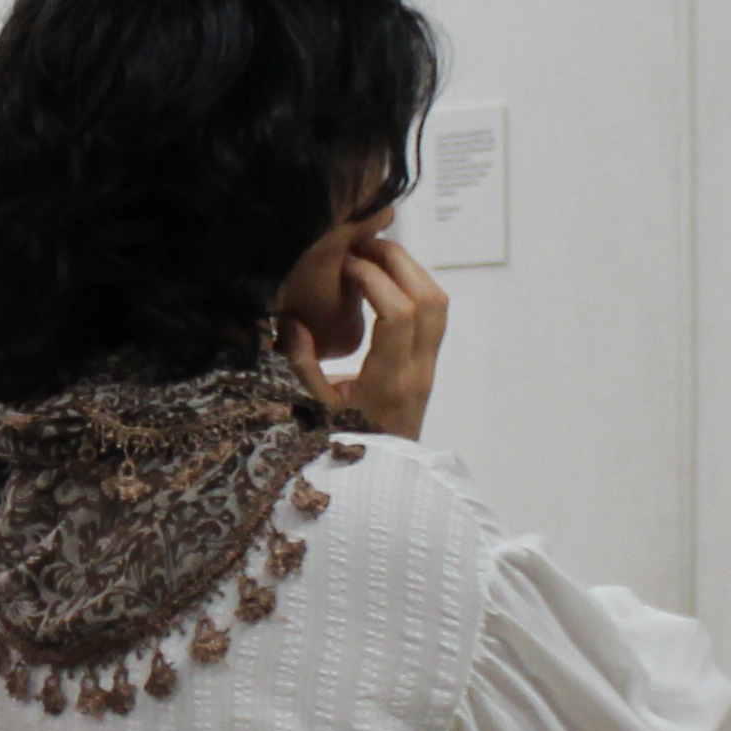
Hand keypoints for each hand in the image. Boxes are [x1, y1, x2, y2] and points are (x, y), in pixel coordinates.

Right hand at [280, 230, 448, 439]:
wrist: (377, 482)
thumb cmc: (339, 447)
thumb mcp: (310, 410)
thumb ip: (300, 363)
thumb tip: (292, 320)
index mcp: (390, 382)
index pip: (398, 314)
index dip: (374, 279)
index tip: (344, 267)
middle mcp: (417, 372)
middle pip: (429, 299)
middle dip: (398, 263)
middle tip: (361, 248)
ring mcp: (428, 368)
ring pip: (438, 304)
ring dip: (410, 272)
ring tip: (372, 258)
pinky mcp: (428, 365)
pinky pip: (434, 315)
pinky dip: (413, 288)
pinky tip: (382, 284)